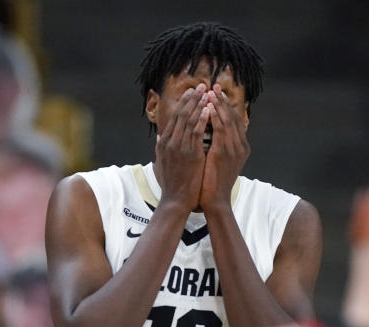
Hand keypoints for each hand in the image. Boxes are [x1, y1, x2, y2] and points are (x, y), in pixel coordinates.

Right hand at [156, 83, 210, 211]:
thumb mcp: (163, 162)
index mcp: (164, 142)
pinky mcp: (191, 154)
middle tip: (202, 86)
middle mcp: (170, 142)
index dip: (184, 102)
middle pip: (182, 114)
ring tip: (207, 93)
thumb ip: (162, 148)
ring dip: (199, 105)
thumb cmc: (172, 183)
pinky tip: (208, 110)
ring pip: (190, 120)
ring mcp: (180, 148)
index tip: (192, 91)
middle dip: (192, 98)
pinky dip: (202, 120)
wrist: (176, 200)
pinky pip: (197, 133)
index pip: (175, 117)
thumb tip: (160, 137)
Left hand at [200, 85, 249, 212]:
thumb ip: (215, 146)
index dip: (226, 106)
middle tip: (214, 86)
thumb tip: (206, 132)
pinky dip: (215, 117)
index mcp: (240, 148)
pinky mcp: (224, 153)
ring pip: (228, 120)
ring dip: (218, 104)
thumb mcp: (216, 161)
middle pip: (234, 116)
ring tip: (210, 91)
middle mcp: (240, 146)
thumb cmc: (211, 183)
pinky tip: (209, 107)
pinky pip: (221, 130)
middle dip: (223, 100)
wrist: (214, 201)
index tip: (216, 93)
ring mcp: (234, 149)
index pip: (235, 120)